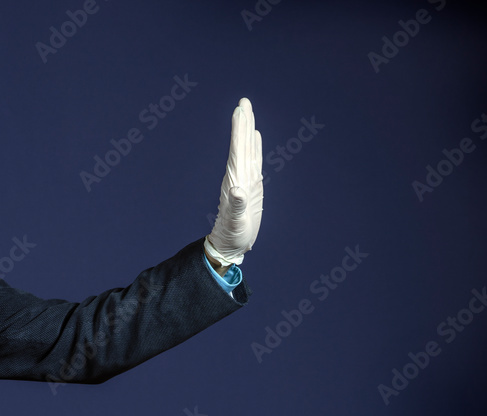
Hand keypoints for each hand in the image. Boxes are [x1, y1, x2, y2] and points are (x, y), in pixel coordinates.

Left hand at [205, 98, 263, 267]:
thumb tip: (237, 190)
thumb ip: (236, 206)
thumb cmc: (233, 235)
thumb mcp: (236, 222)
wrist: (230, 243)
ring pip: (248, 149)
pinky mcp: (251, 184)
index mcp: (235, 181)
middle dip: (243, 122)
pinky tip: (256, 136)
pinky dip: (255, 147)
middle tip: (244, 100)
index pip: (238, 150)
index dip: (239, 130)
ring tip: (249, 112)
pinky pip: (254, 160)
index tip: (240, 111)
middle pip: (242, 144)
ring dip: (248, 130)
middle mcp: (239, 176)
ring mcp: (245, 179)